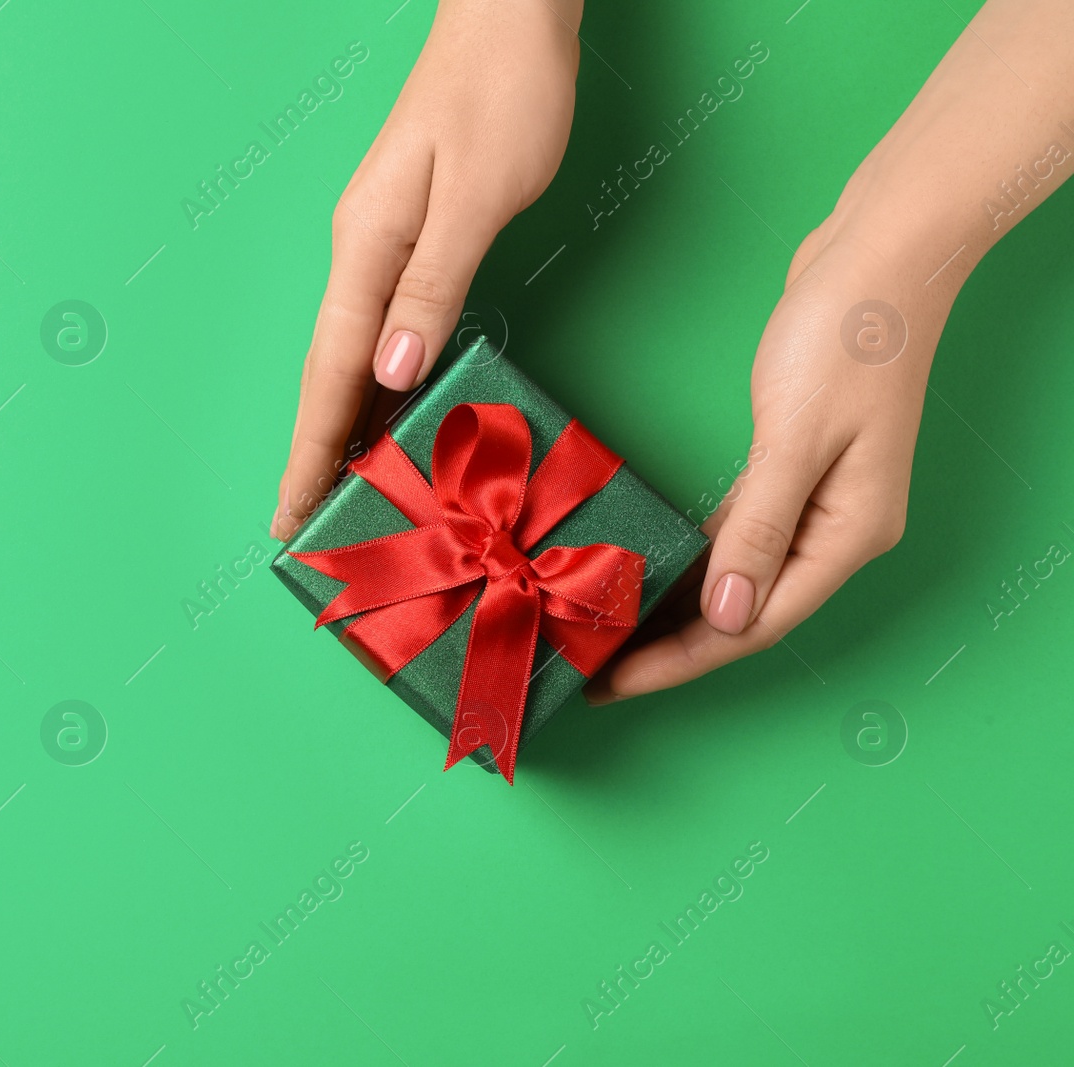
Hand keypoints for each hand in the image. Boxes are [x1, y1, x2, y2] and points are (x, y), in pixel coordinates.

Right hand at [273, 0, 582, 538]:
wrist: (511, 16)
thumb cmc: (502, 92)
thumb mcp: (476, 194)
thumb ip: (433, 286)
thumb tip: (392, 370)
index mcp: (367, 246)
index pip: (330, 373)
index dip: (312, 450)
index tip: (291, 514)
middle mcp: (362, 252)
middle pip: (328, 374)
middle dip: (315, 453)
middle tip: (306, 527)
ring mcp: (381, 245)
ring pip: (352, 357)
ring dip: (343, 427)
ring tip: (340, 494)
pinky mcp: (410, 238)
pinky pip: (381, 331)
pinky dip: (377, 384)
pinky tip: (388, 414)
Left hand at [585, 220, 949, 700]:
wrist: (879, 255)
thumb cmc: (846, 337)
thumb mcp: (796, 438)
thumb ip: (759, 529)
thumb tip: (726, 615)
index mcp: (848, 535)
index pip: (753, 625)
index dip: (679, 660)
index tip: (613, 683)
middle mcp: (835, 529)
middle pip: (741, 611)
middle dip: (668, 645)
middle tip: (590, 666)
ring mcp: (816, 499)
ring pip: (734, 574)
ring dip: (674, 604)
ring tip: (606, 629)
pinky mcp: (792, 466)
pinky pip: (734, 532)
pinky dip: (692, 554)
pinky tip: (648, 566)